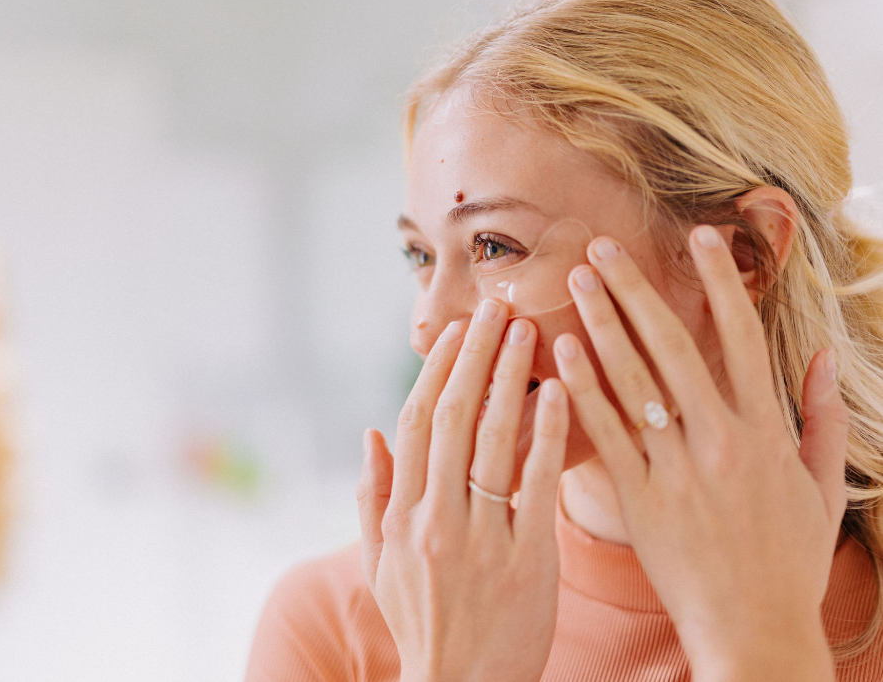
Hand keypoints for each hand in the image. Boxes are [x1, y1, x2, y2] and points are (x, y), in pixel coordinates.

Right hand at [357, 299, 569, 681]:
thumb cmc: (424, 625)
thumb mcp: (380, 565)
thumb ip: (372, 498)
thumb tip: (369, 433)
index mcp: (401, 514)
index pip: (415, 422)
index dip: (437, 370)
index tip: (459, 331)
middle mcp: (435, 518)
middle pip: (452, 417)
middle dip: (476, 355)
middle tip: (499, 306)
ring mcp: (480, 538)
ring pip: (492, 439)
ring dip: (509, 378)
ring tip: (529, 331)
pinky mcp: (528, 561)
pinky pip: (536, 485)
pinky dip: (546, 435)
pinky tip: (561, 392)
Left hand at [555, 226, 847, 681]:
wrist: (754, 629)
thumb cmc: (787, 561)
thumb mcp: (821, 490)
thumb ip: (822, 421)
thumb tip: (820, 359)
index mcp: (766, 433)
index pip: (742, 338)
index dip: (722, 283)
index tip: (701, 236)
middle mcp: (721, 441)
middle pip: (673, 347)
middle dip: (637, 290)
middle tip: (603, 246)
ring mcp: (677, 468)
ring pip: (633, 381)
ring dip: (603, 324)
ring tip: (576, 280)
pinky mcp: (639, 498)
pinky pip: (606, 433)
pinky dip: (583, 389)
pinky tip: (560, 352)